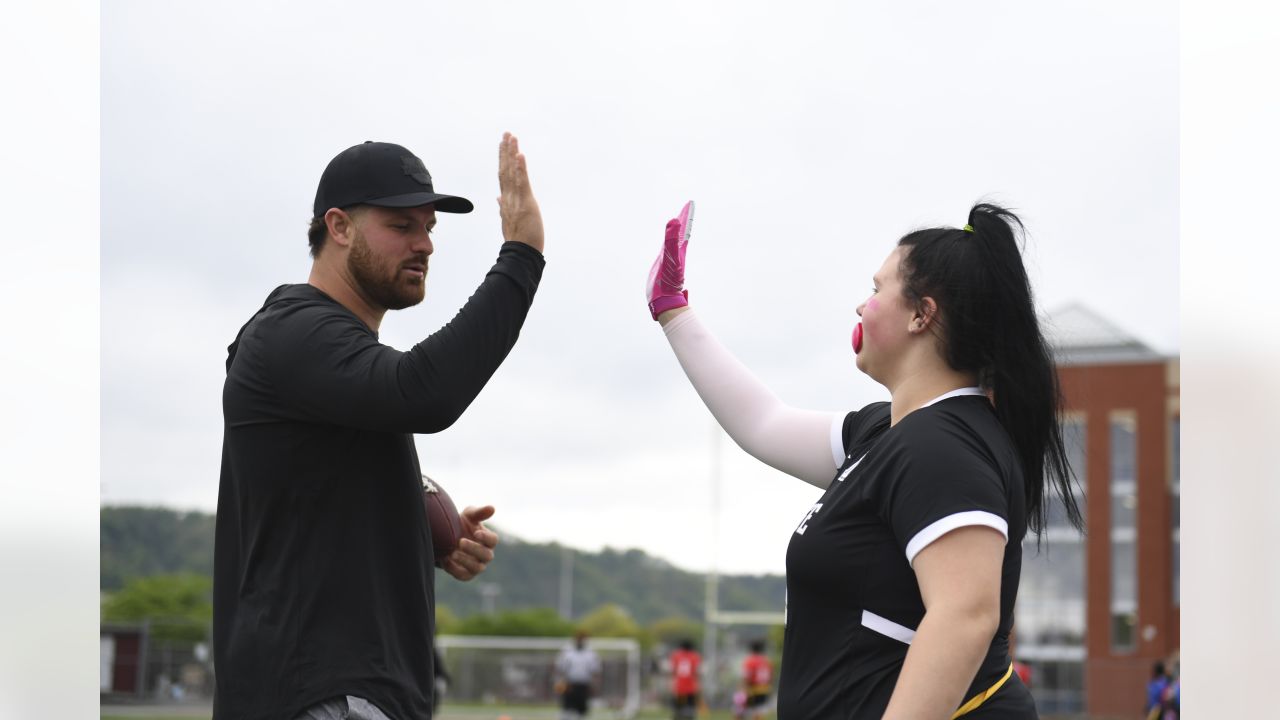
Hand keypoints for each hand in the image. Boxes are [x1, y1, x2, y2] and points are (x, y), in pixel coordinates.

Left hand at [440, 505, 499, 580]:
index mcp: (489, 541)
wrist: (446, 537)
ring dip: (465, 561)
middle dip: (474, 549)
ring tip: (452, 553)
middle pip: (487, 555)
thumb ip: (479, 512)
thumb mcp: (469, 515)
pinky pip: (463, 576)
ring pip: (476, 568)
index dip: (486, 538)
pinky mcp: (465, 575)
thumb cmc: (462, 524)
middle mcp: (486, 555)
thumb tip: (492, 508)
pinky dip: (454, 569)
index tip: (476, 533)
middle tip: (460, 541)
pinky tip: (445, 559)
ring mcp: (477, 566)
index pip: (493, 540)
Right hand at [497, 132, 544, 252]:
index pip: (502, 176)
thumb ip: (502, 207)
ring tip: (512, 138)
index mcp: (505, 201)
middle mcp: (508, 198)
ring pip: (511, 172)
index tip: (502, 145)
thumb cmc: (518, 239)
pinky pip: (522, 182)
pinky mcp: (525, 203)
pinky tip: (520, 155)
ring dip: (512, 154)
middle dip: (505, 151)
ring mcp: (515, 200)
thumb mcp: (507, 220)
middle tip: (507, 134)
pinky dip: (520, 168)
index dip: (502, 159)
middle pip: (504, 170)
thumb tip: (498, 198)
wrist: (520, 253)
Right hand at [646, 201, 693, 319]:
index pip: (684, 229)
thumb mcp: (670, 257)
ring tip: (678, 223)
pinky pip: (667, 251)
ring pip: (675, 242)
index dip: (686, 216)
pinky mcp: (664, 267)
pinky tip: (667, 245)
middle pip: (681, 233)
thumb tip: (675, 220)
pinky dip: (668, 244)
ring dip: (677, 232)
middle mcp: (676, 253)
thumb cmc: (668, 281)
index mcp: (679, 249)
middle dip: (682, 220)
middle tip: (686, 208)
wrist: (665, 301)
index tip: (690, 203)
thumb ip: (672, 238)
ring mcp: (670, 260)